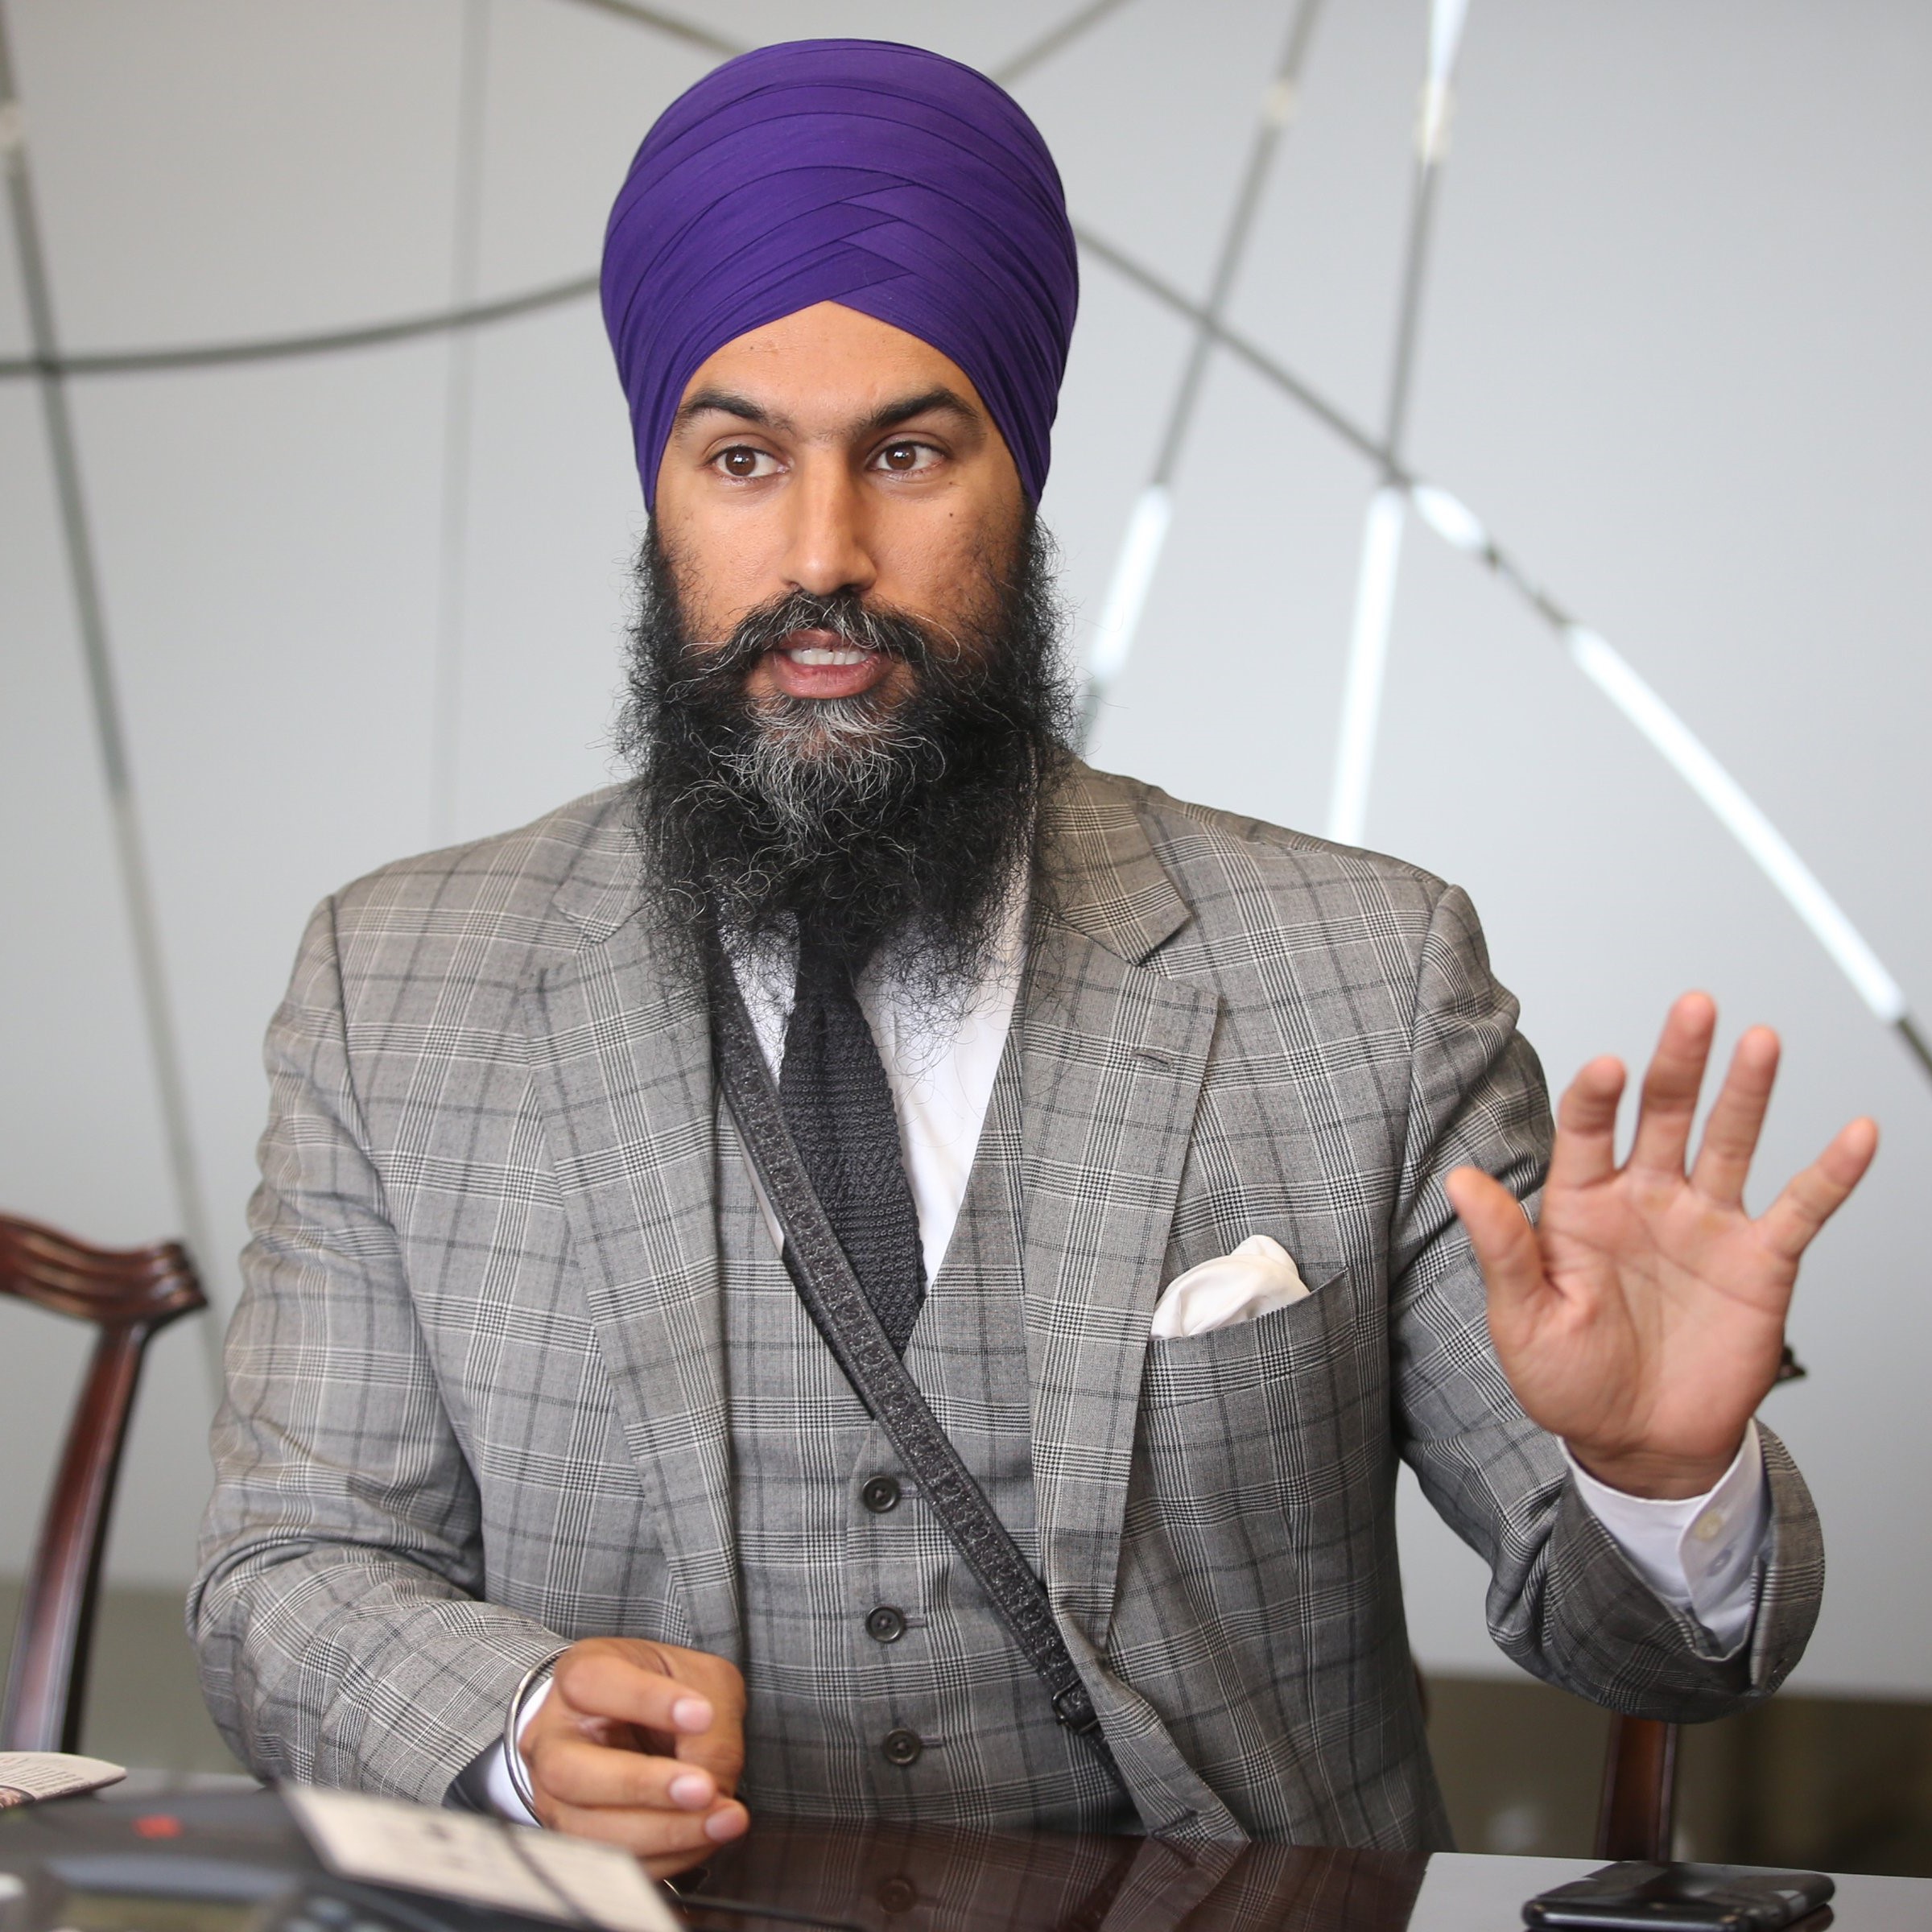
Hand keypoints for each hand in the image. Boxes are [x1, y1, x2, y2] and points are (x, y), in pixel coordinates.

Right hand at [520, 1637, 747, 1876]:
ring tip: (720, 1819)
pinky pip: (611, 1863)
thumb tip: (711, 1783)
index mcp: (579, 1674)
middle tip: (703, 1787)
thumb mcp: (700, 1679)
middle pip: (568, 1770)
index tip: (702, 1714)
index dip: (646, 1699)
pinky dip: (666, 1856)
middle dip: (642, 1785)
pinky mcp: (576, 1840)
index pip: (591, 1682)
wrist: (644, 1721)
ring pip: (585, 1829)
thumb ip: (710, 1724)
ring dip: (662, 1831)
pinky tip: (704, 1837)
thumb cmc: (668, 1690)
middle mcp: (553, 1738)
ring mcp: (556, 1796)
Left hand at [1446, 992, 1876, 1498]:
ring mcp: (1705, 1224)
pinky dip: (1832, 1173)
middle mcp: (1646, 1199)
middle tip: (1694, 1008)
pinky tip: (1856, 1134)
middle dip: (1678, 1060)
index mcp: (1581, 1206)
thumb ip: (1504, 1248)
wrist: (1639, 1444)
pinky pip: (1801, 1209)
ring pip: (1729, 1140)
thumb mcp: (1524, 1320)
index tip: (1606, 1069)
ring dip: (1746, 1091)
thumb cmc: (1571, 1383)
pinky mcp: (1759, 1262)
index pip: (1585, 1131)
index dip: (1596, 1097)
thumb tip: (1462, 1181)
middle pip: (1664, 1112)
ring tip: (1758, 1041)